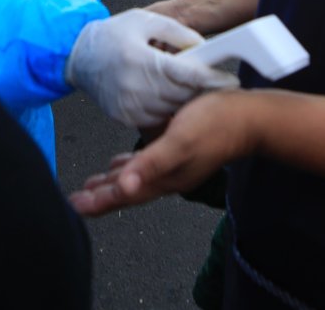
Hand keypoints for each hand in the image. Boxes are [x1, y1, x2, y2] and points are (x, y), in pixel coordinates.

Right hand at [64, 9, 238, 127]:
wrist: (78, 56)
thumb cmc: (113, 34)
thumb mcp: (145, 21)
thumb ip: (177, 32)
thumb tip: (203, 46)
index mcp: (139, 58)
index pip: (185, 74)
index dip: (211, 78)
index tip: (230, 80)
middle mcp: (132, 85)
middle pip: (182, 95)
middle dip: (200, 88)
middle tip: (213, 80)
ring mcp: (127, 105)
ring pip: (172, 109)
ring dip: (185, 99)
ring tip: (190, 86)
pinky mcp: (124, 117)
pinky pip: (156, 118)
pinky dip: (168, 108)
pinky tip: (169, 95)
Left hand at [69, 90, 251, 215]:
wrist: (250, 117)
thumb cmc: (215, 125)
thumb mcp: (180, 142)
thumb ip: (151, 165)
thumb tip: (122, 187)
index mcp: (164, 178)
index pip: (125, 195)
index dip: (99, 201)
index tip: (75, 207)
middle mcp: (167, 176)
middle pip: (127, 189)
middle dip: (101, 195)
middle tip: (76, 200)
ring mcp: (175, 164)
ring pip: (136, 177)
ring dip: (113, 182)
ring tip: (93, 186)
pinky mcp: (180, 149)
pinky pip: (148, 162)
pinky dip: (131, 165)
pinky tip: (125, 160)